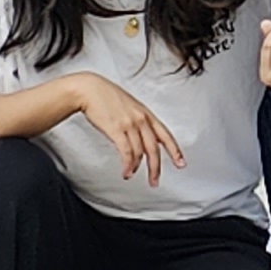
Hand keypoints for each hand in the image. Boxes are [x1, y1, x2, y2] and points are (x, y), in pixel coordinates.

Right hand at [58, 72, 181, 183]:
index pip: (166, 135)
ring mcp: (129, 124)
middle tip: (154, 181)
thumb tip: (141, 139)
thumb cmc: (106, 96)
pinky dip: (127, 165)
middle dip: (155, 168)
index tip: (181, 163)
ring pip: (139, 152)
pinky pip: (126, 152)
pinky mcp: (116, 129)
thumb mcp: (130, 106)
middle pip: (153, 149)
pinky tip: (125, 171)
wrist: (89, 89)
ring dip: (135, 168)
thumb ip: (138, 121)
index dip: (175, 151)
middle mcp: (141, 119)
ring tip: (130, 175)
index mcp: (146, 114)